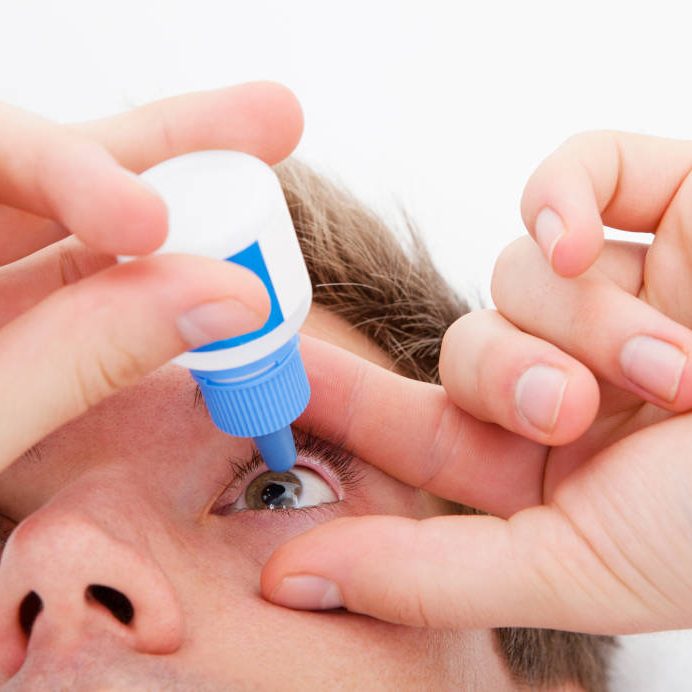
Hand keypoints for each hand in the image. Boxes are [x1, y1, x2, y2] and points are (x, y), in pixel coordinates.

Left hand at [0, 83, 302, 470]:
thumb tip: (224, 299)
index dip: (76, 172)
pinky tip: (219, 265)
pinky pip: (102, 284)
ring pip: (92, 222)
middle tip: (266, 122)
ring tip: (264, 158)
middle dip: (169, 147)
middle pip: (59, 168)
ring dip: (189, 201)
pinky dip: (167, 279)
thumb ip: (85, 359)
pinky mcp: (22, 325)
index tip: (153, 222)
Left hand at [261, 131, 691, 635]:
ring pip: (517, 276)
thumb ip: (426, 576)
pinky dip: (565, 197)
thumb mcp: (576, 566)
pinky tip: (585, 239)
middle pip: (466, 349)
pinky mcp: (663, 205)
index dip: (337, 399)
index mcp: (551, 461)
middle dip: (505, 376)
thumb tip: (290, 582)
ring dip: (580, 326)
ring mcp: (618, 288)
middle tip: (572, 408)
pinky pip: (573, 173)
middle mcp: (575, 374)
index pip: (410, 426)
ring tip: (678, 369)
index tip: (267, 377)